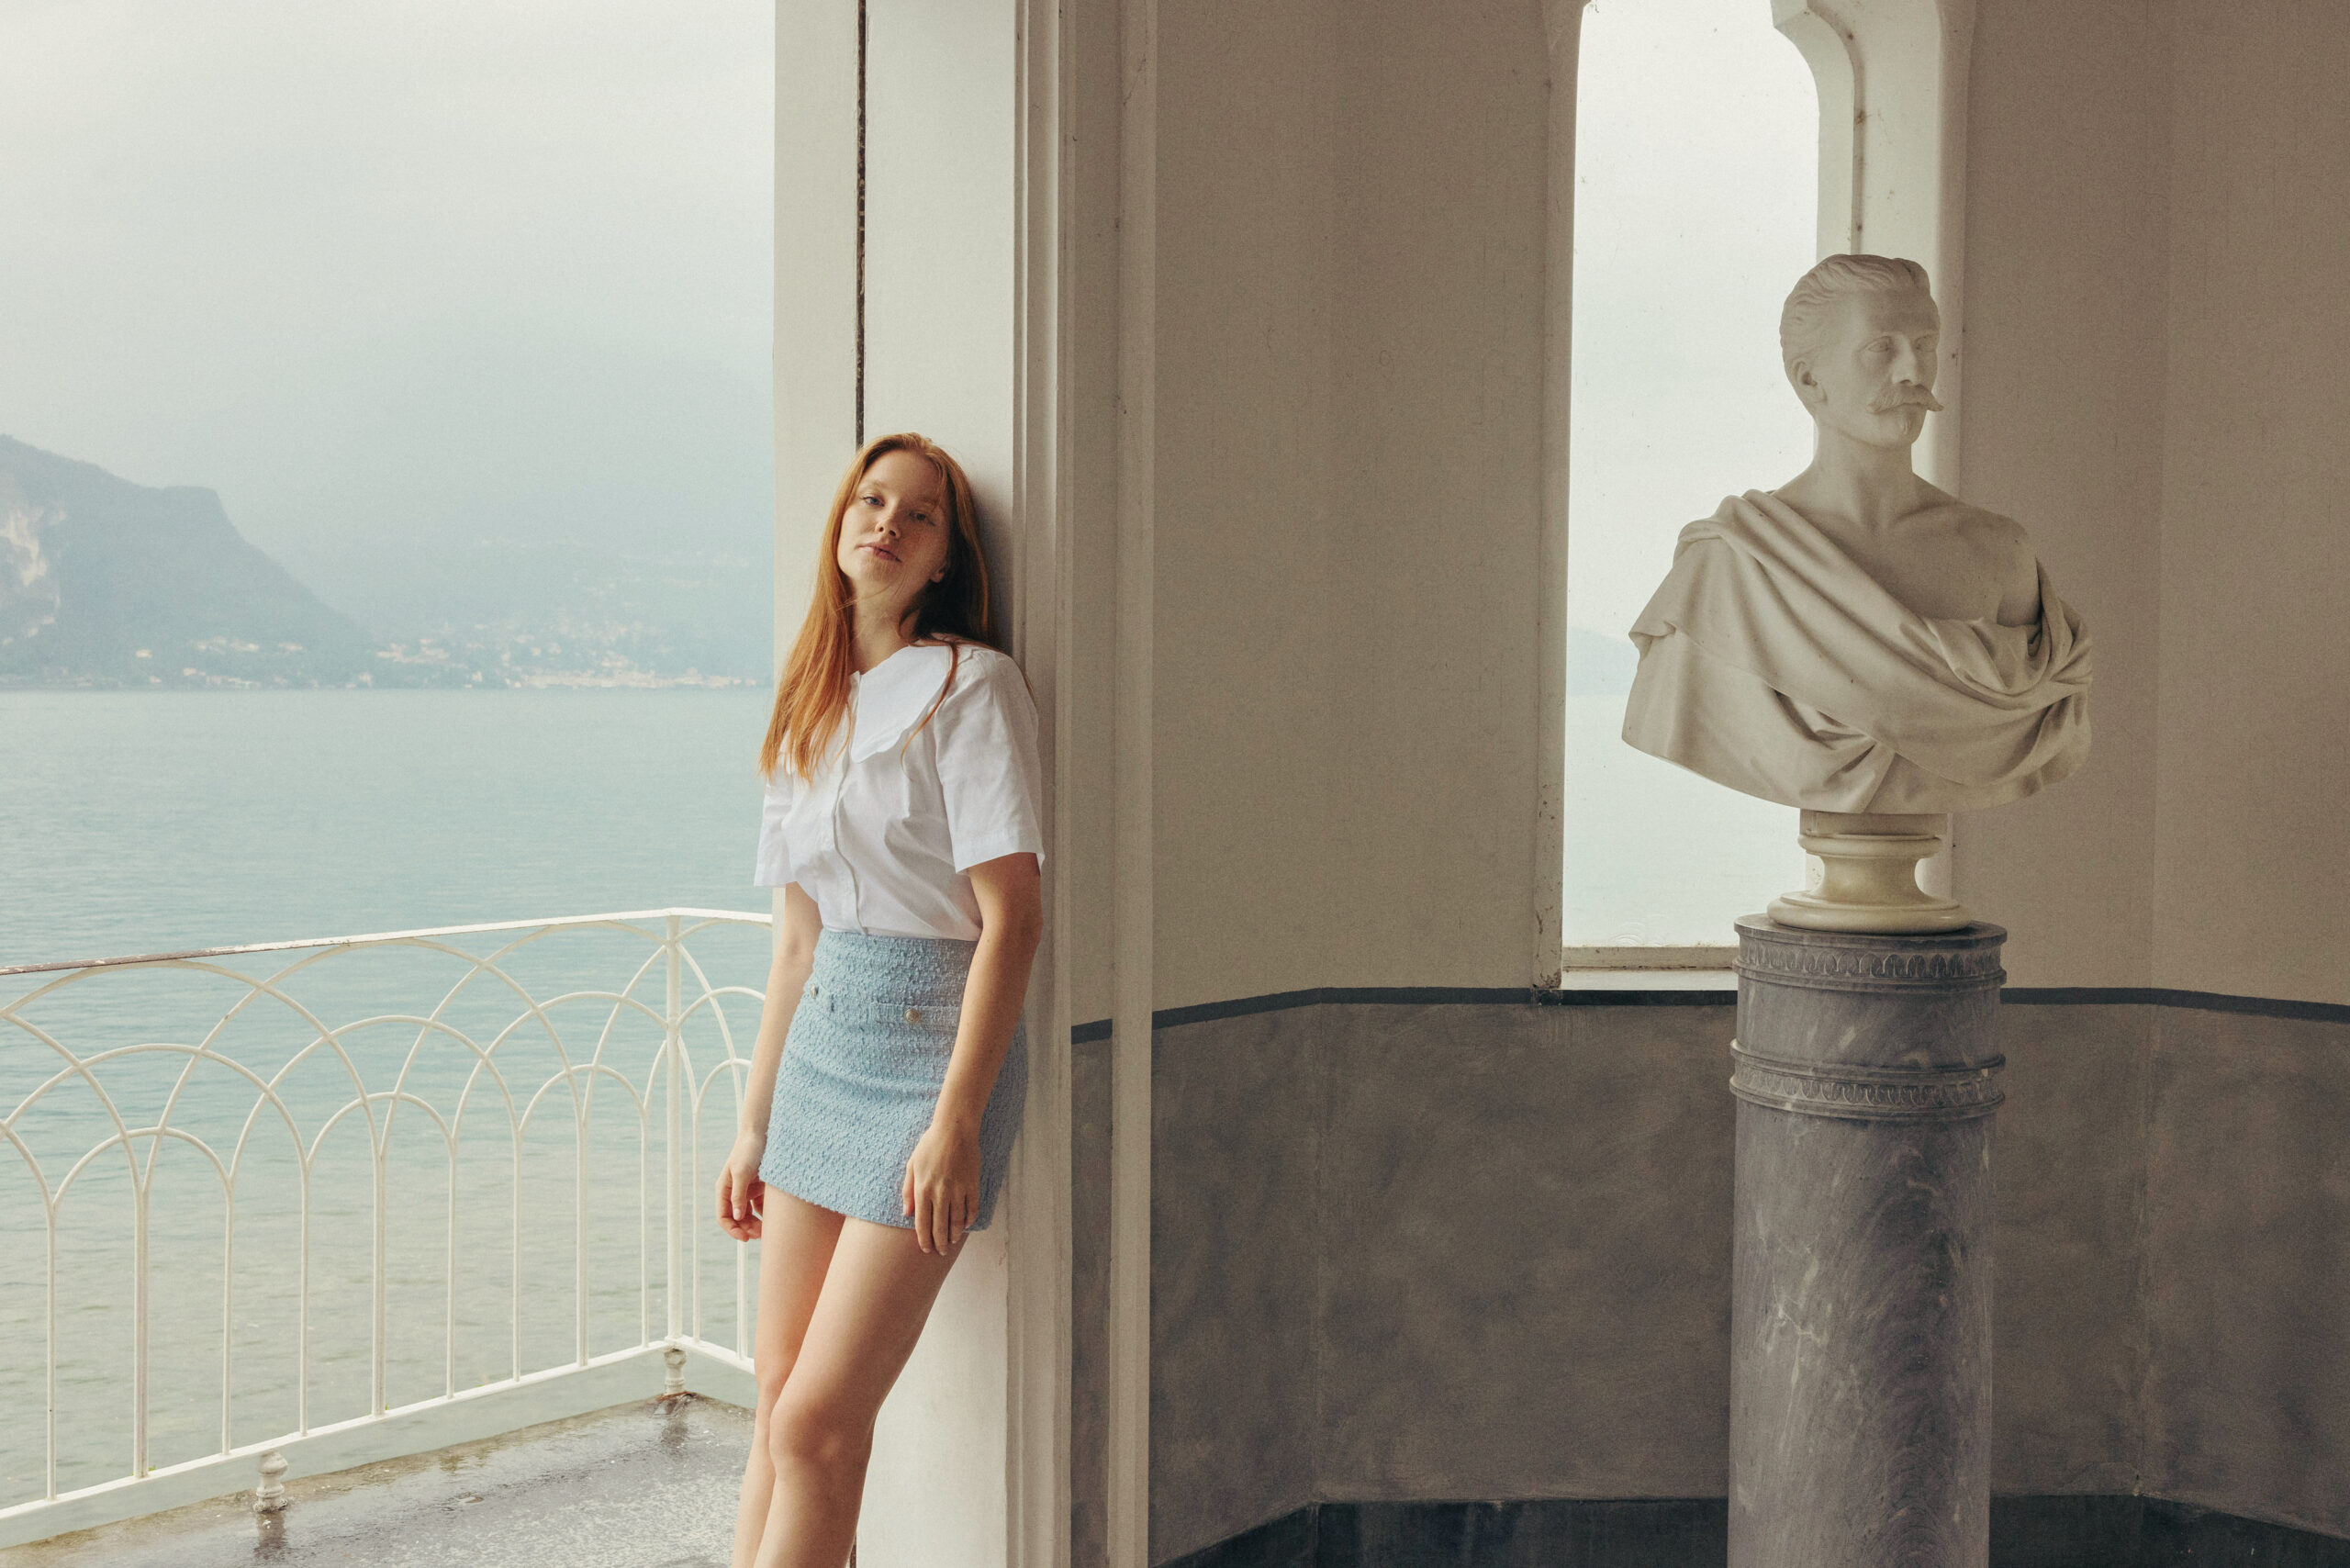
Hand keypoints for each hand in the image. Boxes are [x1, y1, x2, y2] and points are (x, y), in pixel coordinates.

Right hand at [716, 1130, 767, 1241]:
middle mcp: (734, 1192)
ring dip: (757, 1224)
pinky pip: (762, 1207)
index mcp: (724, 1189)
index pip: (723, 1217)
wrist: (764, 1132)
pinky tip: (775, 1218)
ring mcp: (747, 1190)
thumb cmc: (749, 1150)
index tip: (745, 1238)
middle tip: (762, 1235)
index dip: (732, 1230)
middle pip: (738, 1219)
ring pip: (750, 1215)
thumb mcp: (742, 1173)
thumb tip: (735, 1217)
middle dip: (747, 1229)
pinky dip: (767, 1214)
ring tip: (769, 1230)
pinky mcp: (760, 1187)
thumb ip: (738, 1195)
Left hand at [900, 1119, 979, 1254]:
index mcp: (923, 1189)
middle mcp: (940, 1193)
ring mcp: (958, 1189)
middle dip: (939, 1243)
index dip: (924, 1239)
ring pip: (957, 1221)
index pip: (922, 1223)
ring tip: (952, 1241)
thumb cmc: (930, 1145)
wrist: (954, 1129)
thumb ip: (908, 1191)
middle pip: (940, 1226)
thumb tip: (906, 1213)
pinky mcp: (972, 1184)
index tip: (926, 1249)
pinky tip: (966, 1224)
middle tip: (940, 1252)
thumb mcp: (912, 1165)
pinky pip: (972, 1208)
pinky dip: (969, 1219)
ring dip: (955, 1235)